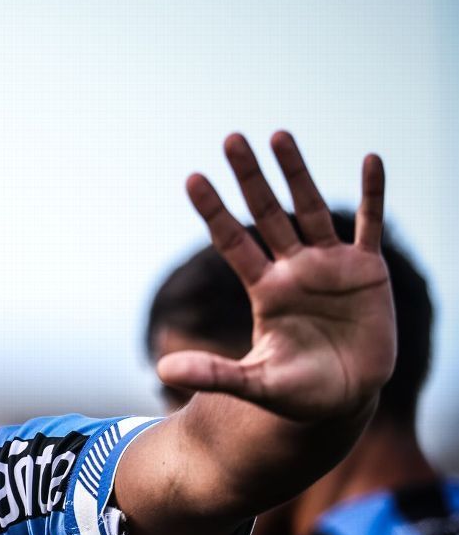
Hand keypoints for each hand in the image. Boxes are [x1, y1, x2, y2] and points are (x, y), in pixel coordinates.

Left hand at [158, 131, 394, 421]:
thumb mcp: (255, 384)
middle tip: (231, 139)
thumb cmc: (297, 393)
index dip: (214, 210)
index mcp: (264, 290)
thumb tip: (162, 370)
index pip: (232, 241)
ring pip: (310, 209)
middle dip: (250, 177)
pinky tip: (371, 160)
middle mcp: (293, 269)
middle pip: (267, 213)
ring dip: (296, 173)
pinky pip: (370, 226)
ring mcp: (330, 267)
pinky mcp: (368, 272)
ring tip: (278, 134)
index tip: (192, 177)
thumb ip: (214, 374)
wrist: (346, 400)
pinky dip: (373, 195)